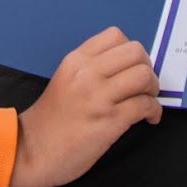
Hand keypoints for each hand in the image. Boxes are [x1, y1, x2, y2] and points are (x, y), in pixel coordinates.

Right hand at [8, 27, 160, 186]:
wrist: (32, 151)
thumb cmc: (50, 119)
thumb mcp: (65, 79)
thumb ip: (90, 68)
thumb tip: (126, 67)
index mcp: (76, 60)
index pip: (115, 35)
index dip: (130, 51)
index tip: (130, 69)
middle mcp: (87, 73)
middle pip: (135, 52)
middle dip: (147, 67)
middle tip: (143, 86)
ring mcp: (98, 97)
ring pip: (143, 75)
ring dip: (152, 89)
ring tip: (146, 100)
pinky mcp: (109, 121)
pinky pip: (145, 105)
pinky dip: (154, 111)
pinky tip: (148, 119)